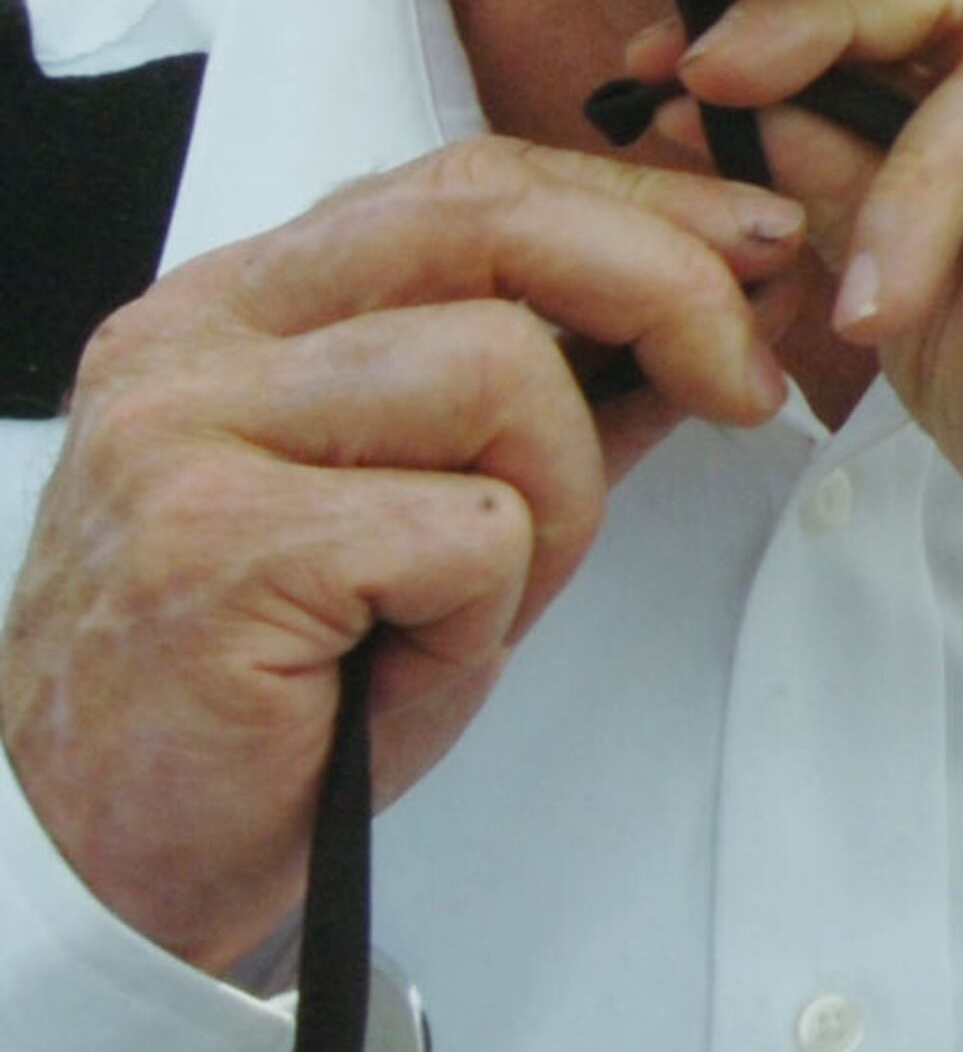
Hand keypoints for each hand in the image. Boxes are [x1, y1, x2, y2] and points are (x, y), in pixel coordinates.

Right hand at [0, 142, 797, 974]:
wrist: (116, 869)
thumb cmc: (276, 694)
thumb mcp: (436, 512)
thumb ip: (556, 401)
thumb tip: (721, 312)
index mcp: (239, 304)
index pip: (469, 182)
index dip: (637, 202)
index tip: (759, 246)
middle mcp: (195, 339)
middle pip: (492, 224)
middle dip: (667, 287)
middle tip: (745, 383)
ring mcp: (186, 432)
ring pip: (500, 370)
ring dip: (556, 497)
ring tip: (482, 600)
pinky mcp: (213, 544)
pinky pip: (466, 525)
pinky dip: (486, 605)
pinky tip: (404, 661)